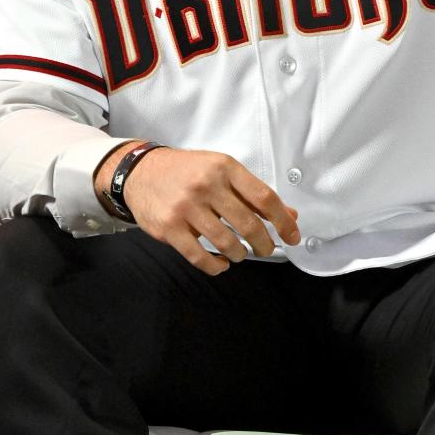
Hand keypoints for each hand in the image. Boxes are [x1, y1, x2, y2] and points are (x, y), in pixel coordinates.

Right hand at [98, 144, 300, 274]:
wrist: (141, 171)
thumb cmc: (187, 171)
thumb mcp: (222, 171)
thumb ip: (253, 194)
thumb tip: (289, 215)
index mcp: (225, 168)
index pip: (264, 197)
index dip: (283, 221)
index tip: (293, 236)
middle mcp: (206, 185)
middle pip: (248, 223)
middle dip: (264, 243)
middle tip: (266, 249)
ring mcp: (186, 207)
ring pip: (226, 242)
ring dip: (240, 254)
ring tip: (240, 253)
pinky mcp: (169, 227)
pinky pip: (199, 256)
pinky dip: (216, 266)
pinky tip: (221, 264)